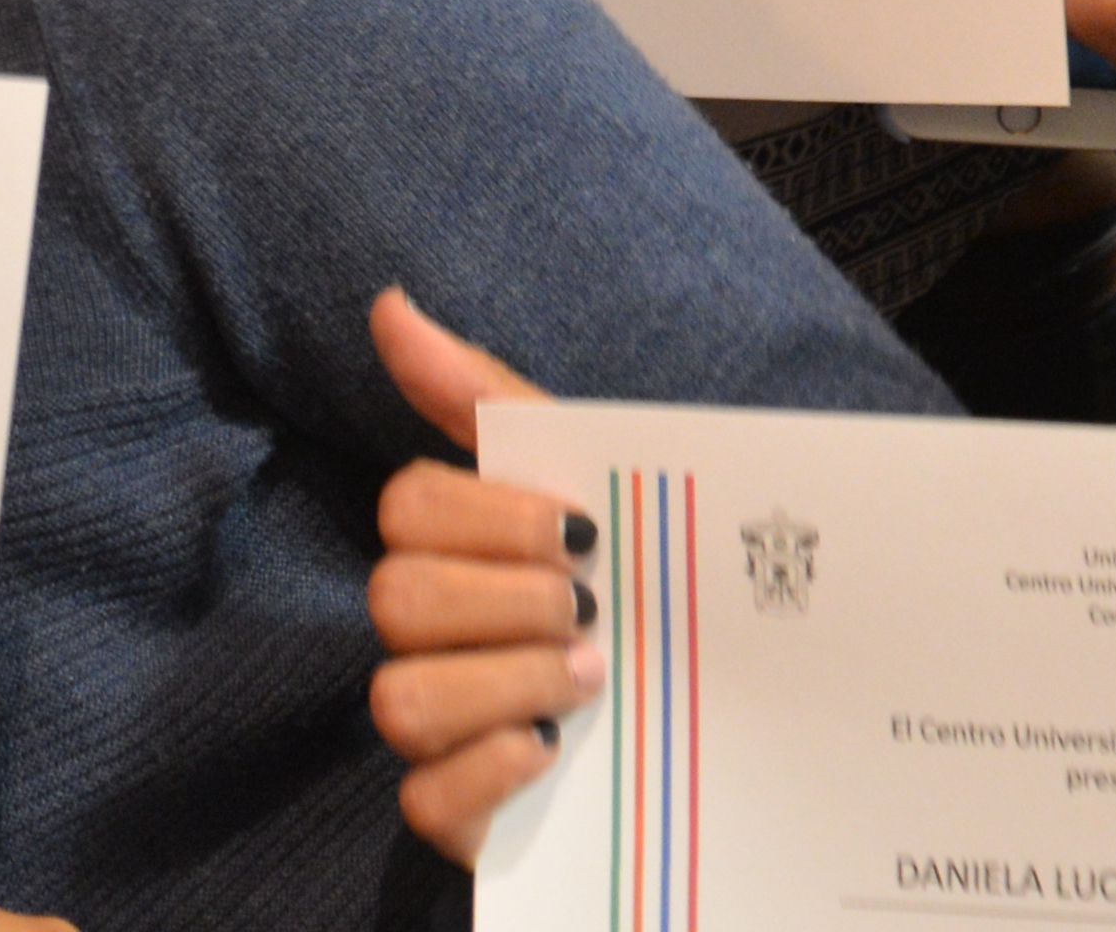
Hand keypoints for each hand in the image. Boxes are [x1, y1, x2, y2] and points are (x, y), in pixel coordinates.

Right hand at [366, 283, 602, 863]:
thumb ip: (481, 392)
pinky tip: (554, 751)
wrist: (728, 701)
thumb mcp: (585, 472)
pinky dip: (492, 771)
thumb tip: (387, 303)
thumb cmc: (639, 571)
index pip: (407, 506)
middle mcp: (424, 635)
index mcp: (449, 546)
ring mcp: (435, 728)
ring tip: (588, 681)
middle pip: (397, 597)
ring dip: (506, 684)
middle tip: (590, 609)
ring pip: (399, 700)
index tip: (582, 532)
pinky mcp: (455, 813)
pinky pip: (423, 800)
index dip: (492, 517)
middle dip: (509, 599)